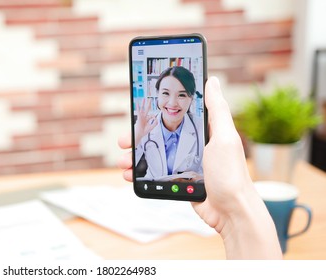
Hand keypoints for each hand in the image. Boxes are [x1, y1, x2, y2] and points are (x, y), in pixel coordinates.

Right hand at [118, 77, 280, 258]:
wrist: (231, 212)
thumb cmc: (231, 174)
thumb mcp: (225, 137)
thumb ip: (217, 109)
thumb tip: (212, 80)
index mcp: (203, 132)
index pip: (176, 116)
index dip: (156, 113)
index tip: (139, 111)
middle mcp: (192, 146)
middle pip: (159, 137)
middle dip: (138, 138)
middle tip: (124, 141)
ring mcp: (183, 164)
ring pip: (152, 156)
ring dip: (135, 158)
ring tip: (123, 161)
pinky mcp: (178, 181)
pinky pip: (154, 174)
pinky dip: (140, 174)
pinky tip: (130, 175)